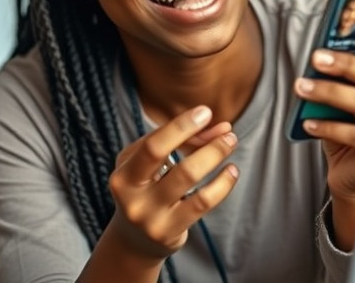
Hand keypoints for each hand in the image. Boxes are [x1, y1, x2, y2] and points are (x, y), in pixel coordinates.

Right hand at [105, 106, 238, 261]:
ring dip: (214, 154)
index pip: (152, 145)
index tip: (204, 112)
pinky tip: (231, 171)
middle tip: (228, 131)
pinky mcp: (169, 231)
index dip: (180, 126)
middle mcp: (131, 196)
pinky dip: (222, 183)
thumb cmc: (147, 191)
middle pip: (167, 158)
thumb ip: (179, 143)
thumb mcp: (151, 167)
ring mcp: (149, 216)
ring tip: (231, 143)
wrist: (136, 242)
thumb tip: (220, 128)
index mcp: (123, 174)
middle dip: (198, 138)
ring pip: (188, 176)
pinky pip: (202, 202)